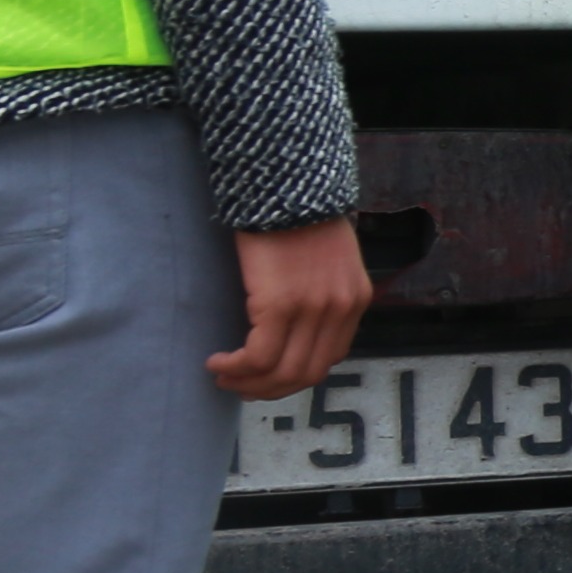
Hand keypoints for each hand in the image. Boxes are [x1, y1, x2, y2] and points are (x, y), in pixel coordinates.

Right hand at [209, 216, 374, 401]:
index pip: (330, 357)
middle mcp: (340, 309)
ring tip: (224, 376)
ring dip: (249, 383)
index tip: (267, 375)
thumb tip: (295, 327)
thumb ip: (322, 292)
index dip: (295, 374)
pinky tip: (216, 360)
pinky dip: (235, 367)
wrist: (288, 184)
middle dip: (270, 388)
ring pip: (282, 372)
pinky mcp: (280, 304)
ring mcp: (313, 309)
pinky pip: (258, 356)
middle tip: (239, 386)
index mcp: (354, 299)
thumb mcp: (328, 259)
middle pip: (307, 373)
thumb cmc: (299, 215)